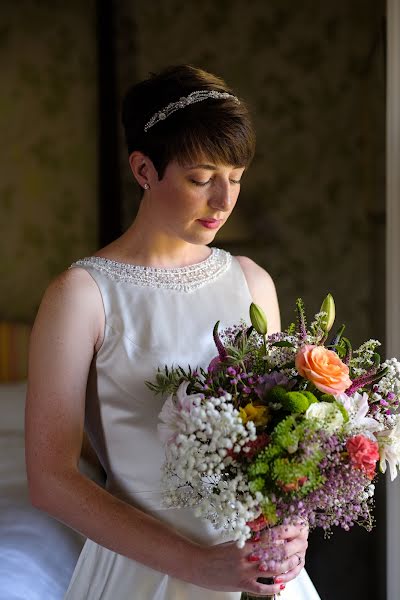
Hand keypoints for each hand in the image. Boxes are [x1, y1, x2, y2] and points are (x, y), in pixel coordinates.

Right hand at [191, 521, 307, 595]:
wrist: (199, 566)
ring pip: (272, 570)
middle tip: (298, 550)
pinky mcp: (242, 585)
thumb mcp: (232, 542)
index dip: (281, 537)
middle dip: (288, 552)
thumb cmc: (215, 553)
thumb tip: (263, 536)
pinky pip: (262, 588)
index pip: (268, 538)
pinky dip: (273, 588)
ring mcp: (245, 572)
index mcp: (244, 544)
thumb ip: (248, 540)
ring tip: (294, 564)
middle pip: (274, 554)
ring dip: (286, 568)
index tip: (291, 535)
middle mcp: (246, 558)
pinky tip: (281, 586)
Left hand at [254, 522, 308, 588]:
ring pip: (289, 563)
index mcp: (297, 528)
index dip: (267, 536)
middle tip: (254, 557)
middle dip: (268, 554)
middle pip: (285, 550)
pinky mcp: (300, 564)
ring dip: (274, 567)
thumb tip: (251, 525)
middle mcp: (301, 542)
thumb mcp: (275, 518)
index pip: (282, 532)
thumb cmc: (284, 522)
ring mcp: (301, 554)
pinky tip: (274, 580)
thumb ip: (264, 521)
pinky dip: (284, 577)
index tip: (255, 540)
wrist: (296, 530)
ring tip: (260, 568)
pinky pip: (294, 573)